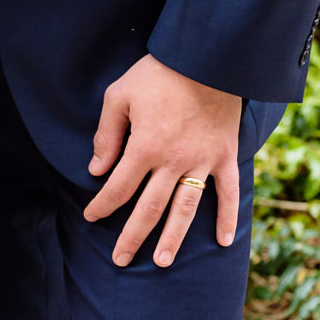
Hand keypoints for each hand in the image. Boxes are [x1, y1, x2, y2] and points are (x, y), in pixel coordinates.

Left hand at [84, 53, 242, 267]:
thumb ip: (106, 134)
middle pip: (149, 208)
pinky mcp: (226, 157)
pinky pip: (228, 193)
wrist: (205, 58)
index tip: (91, 216)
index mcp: (144, 146)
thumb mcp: (119, 95)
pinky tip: (222, 241)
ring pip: (185, 209)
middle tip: (120, 260)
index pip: (118, 187)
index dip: (102, 204)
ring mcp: (202, 162)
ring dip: (173, 238)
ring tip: (163, 262)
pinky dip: (227, 218)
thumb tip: (96, 170)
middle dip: (132, 236)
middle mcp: (173, 161)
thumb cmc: (157, 73)